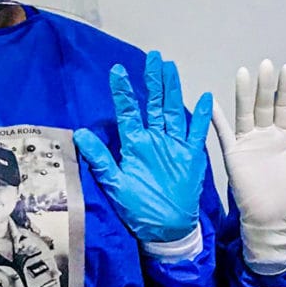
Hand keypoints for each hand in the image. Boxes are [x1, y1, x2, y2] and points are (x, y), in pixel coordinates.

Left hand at [75, 53, 213, 245]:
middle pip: (154, 104)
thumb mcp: (115, 185)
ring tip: (171, 68)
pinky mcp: (190, 156)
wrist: (167, 229)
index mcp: (136, 145)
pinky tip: (205, 99)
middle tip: (153, 57)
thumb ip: (100, 159)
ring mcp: (174, 146)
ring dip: (172, 90)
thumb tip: (80, 133)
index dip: (123, 92)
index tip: (117, 71)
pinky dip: (202, 117)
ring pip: (173, 112)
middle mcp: (155, 140)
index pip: (129, 112)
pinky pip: (197, 133)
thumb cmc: (139, 209)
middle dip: (154, 81)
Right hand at [210, 60, 285, 228]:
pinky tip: (212, 103)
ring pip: (246, 114)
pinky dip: (218, 120)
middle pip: (264, 105)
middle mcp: (265, 136)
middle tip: (265, 64)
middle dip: (265, 86)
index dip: (285, 89)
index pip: (284, 107)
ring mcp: (249, 143)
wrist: (274, 219)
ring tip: (244, 73)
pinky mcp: (235, 154)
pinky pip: (225, 135)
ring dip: (244, 94)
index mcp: (284, 137)